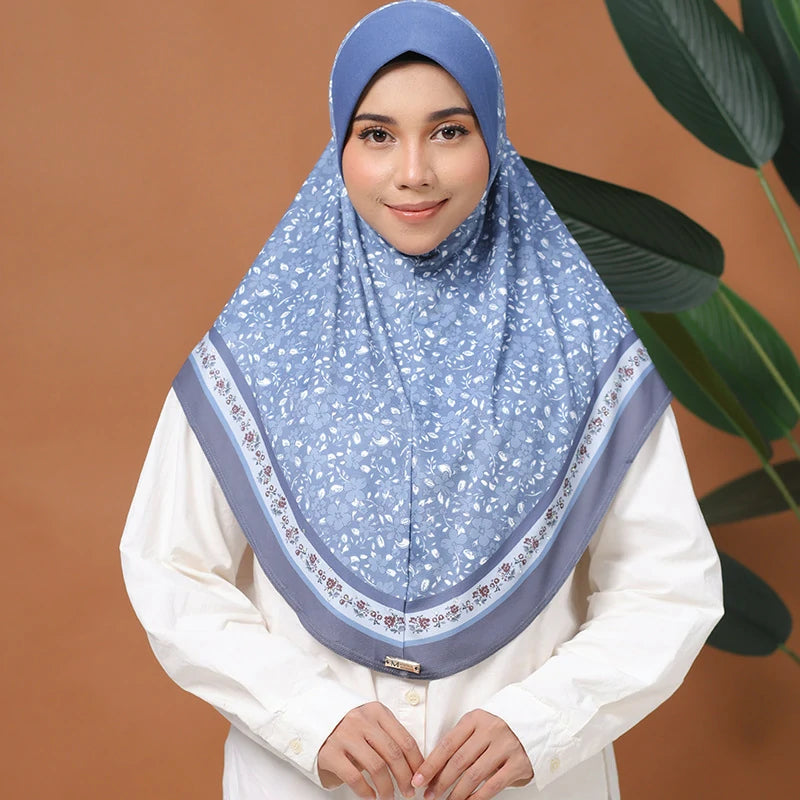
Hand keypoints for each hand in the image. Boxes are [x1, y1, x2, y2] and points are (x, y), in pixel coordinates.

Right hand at [318, 701, 423, 799]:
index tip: (420, 777)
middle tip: (409, 792)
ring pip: (377, 767)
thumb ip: (387, 736)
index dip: (416, 762)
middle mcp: (362, 721)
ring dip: (387, 788)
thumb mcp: (369, 722)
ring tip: (389, 796)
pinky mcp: (330, 752)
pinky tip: (371, 797)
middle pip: (393, 754)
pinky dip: (366, 792)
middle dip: (405, 777)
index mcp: (377, 712)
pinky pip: (355, 777)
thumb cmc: (348, 726)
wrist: (312, 720)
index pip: (405, 739)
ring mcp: (345, 735)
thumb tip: (412, 766)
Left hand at [411, 709, 532, 799]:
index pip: (447, 743)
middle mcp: (490, 730)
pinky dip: (477, 797)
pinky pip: (493, 785)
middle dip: (440, 781)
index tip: (419, 778)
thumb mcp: (479, 727)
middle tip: (429, 795)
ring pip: (474, 775)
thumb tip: (435, 769)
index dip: (431, 763)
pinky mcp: (518, 763)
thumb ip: (462, 742)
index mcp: (475, 719)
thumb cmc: (500, 728)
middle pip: (458, 760)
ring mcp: (505, 746)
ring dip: (456, 793)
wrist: (535, 723)